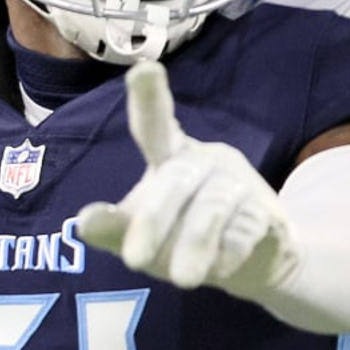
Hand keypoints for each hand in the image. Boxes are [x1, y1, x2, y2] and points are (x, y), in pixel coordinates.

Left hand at [76, 61, 296, 296]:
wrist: (250, 262)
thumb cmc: (180, 237)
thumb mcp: (140, 234)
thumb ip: (114, 229)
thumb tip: (82, 223)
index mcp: (170, 157)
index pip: (155, 125)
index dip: (150, 98)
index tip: (144, 69)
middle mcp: (205, 161)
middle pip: (176, 181)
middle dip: (154, 221)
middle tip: (133, 260)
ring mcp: (239, 184)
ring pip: (213, 209)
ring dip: (194, 246)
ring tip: (181, 280)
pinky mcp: (267, 212)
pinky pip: (245, 230)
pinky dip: (227, 253)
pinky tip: (219, 270)